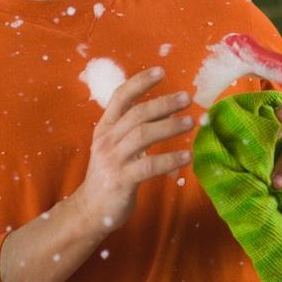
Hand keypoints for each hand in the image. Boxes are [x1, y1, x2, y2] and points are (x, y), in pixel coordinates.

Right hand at [77, 67, 193, 230]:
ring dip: (170, 126)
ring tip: (191, 122)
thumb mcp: (116, 147)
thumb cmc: (109, 176)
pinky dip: (170, 159)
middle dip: (164, 103)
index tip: (161, 71)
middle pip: (137, 113)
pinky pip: (149, 165)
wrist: (90, 211)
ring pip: (143, 135)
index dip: (140, 82)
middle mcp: (107, 140)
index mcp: (105, 128)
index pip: (121, 97)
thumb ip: (134, 130)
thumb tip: (168, 110)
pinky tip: (187, 156)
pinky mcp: (121, 180)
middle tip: (188, 97)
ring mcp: (113, 160)